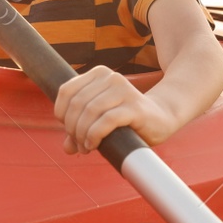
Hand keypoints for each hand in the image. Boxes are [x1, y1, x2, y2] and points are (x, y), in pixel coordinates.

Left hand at [54, 66, 176, 154]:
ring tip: (86, 147)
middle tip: (78, 144)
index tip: (69, 130)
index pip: (66, 91)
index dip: (61, 113)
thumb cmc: (127, 119)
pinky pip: (106, 120)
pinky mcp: (134, 107)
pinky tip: (94, 144)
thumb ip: (82, 131)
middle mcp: (111, 77)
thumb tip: (67, 148)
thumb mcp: (100, 121)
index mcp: (99, 73)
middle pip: (77, 104)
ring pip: (90, 111)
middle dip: (72, 128)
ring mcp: (124, 90)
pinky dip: (95, 135)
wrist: (162, 118)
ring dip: (82, 134)